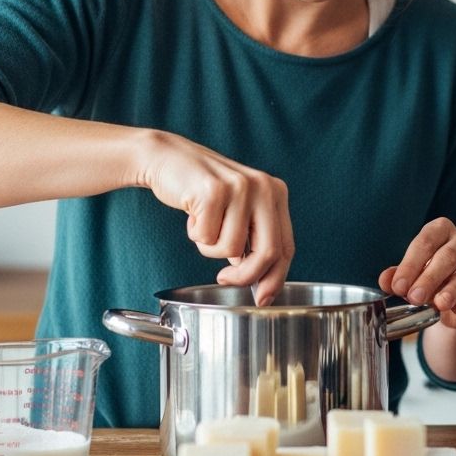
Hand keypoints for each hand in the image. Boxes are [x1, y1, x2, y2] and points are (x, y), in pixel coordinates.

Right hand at [137, 130, 293, 305]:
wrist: (168, 158)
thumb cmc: (203, 191)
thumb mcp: (238, 210)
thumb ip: (254, 239)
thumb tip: (261, 281)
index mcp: (276, 193)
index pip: (286, 246)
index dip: (276, 278)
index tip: (262, 297)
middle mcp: (264, 188)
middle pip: (268, 252)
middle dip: (245, 277)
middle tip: (224, 279)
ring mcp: (240, 188)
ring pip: (231, 249)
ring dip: (210, 247)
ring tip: (203, 224)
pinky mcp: (214, 191)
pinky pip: (207, 237)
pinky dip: (195, 234)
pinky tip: (192, 214)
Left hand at [379, 217, 455, 329]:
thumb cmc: (432, 281)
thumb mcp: (413, 277)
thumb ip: (399, 277)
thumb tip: (385, 280)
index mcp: (442, 230)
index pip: (426, 241)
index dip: (410, 264)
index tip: (398, 286)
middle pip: (447, 256)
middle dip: (428, 278)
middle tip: (413, 297)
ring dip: (451, 290)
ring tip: (438, 304)